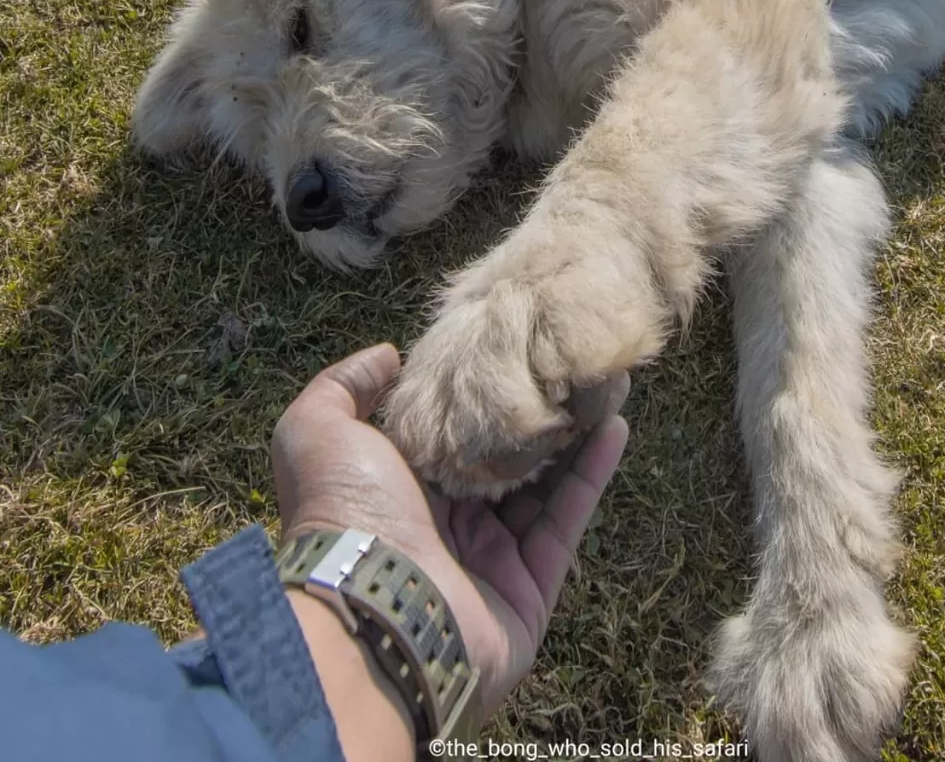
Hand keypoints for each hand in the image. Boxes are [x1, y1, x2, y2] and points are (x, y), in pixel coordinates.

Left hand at [272, 344, 628, 725]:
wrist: (373, 610)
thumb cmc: (345, 513)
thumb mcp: (317, 431)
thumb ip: (343, 387)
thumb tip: (388, 356)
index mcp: (398, 488)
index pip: (450, 429)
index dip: (480, 391)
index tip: (512, 347)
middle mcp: (446, 522)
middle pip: (503, 455)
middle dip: (536, 411)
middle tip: (570, 361)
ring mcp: (491, 556)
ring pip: (544, 482)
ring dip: (575, 433)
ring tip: (605, 381)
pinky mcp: (531, 584)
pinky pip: (567, 517)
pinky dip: (593, 472)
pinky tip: (615, 423)